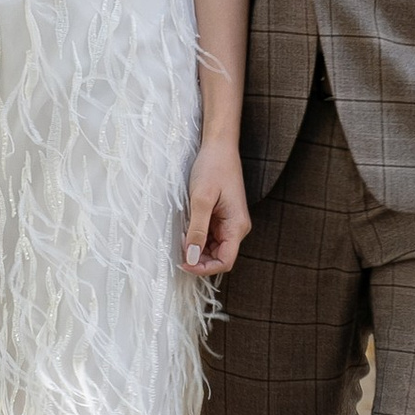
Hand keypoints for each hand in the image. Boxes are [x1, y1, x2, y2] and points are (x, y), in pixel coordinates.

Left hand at [181, 140, 250, 276]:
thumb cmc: (213, 168)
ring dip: (197, 249)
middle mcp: (236, 227)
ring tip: (180, 238)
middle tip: (177, 252)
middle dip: (198, 259)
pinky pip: (210, 236)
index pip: (225, 261)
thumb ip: (197, 230)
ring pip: (213, 248)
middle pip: (219, 257)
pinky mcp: (222, 217)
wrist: (219, 146)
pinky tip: (185, 229)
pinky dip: (197, 237)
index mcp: (237, 226)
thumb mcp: (201, 200)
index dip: (204, 268)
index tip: (183, 263)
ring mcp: (230, 222)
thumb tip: (191, 257)